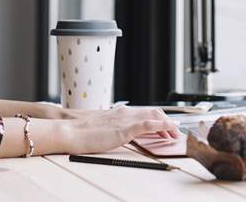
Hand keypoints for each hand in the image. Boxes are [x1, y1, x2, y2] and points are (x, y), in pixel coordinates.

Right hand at [60, 107, 180, 155]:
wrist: (70, 130)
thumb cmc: (81, 132)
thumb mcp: (100, 128)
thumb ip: (112, 129)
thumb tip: (118, 135)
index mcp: (118, 113)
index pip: (144, 112)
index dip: (158, 118)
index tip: (166, 126)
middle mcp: (124, 113)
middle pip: (153, 111)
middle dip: (166, 121)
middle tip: (174, 132)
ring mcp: (124, 120)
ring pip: (153, 116)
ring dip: (167, 125)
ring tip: (174, 134)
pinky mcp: (124, 129)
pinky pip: (148, 125)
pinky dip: (162, 126)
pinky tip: (169, 130)